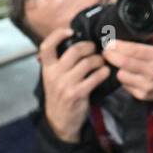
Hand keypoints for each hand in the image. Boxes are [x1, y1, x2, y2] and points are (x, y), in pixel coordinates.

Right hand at [39, 28, 110, 143]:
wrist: (60, 121)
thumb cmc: (60, 94)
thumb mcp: (53, 77)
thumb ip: (59, 62)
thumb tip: (74, 40)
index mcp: (47, 68)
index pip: (46, 46)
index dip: (57, 35)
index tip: (70, 31)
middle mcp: (54, 74)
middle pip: (75, 50)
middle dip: (89, 47)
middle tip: (95, 50)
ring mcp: (65, 84)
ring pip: (88, 62)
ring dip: (99, 60)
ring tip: (101, 63)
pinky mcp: (77, 94)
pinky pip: (96, 77)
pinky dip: (104, 72)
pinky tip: (105, 72)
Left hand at [103, 33, 152, 102]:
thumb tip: (141, 28)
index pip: (134, 50)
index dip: (118, 45)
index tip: (110, 42)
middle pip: (124, 62)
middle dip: (111, 55)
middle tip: (106, 50)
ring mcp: (147, 85)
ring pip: (121, 75)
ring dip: (118, 68)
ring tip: (120, 62)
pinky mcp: (143, 95)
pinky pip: (125, 86)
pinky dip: (125, 79)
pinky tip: (129, 74)